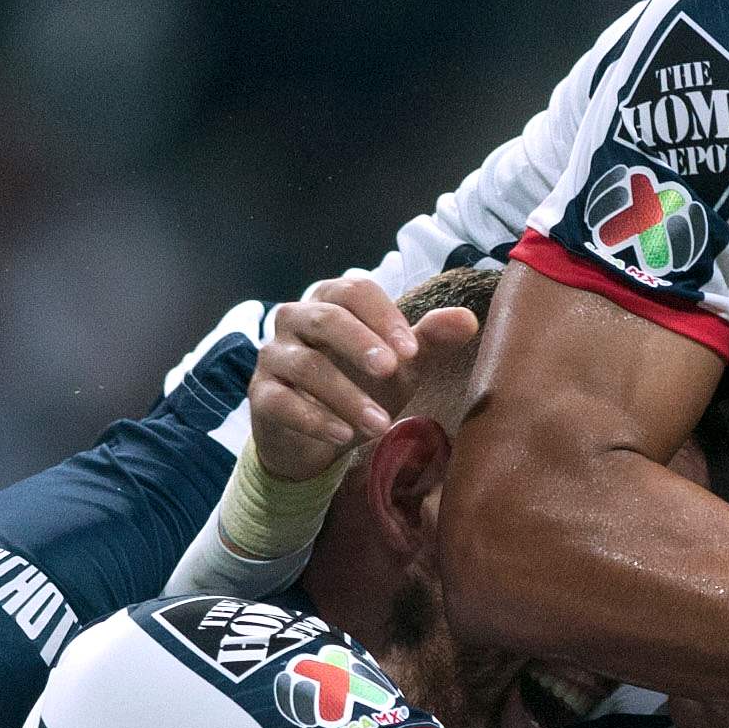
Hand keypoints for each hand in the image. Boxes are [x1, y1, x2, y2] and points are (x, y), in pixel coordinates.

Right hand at [252, 274, 480, 481]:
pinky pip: (282, 402)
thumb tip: (467, 319)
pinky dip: (315, 419)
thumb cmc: (360, 385)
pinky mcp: (261, 396)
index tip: (412, 350)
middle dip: (361, 343)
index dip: (383, 316)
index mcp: (330, 300)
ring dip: (347, 395)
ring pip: (306, 365)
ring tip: (380, 424)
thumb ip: (428, 340)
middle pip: (325, 319)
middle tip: (392, 370)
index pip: (353, 290)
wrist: (316, 437)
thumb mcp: (400, 365)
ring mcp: (274, 357)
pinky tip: (344, 436)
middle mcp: (295, 319)